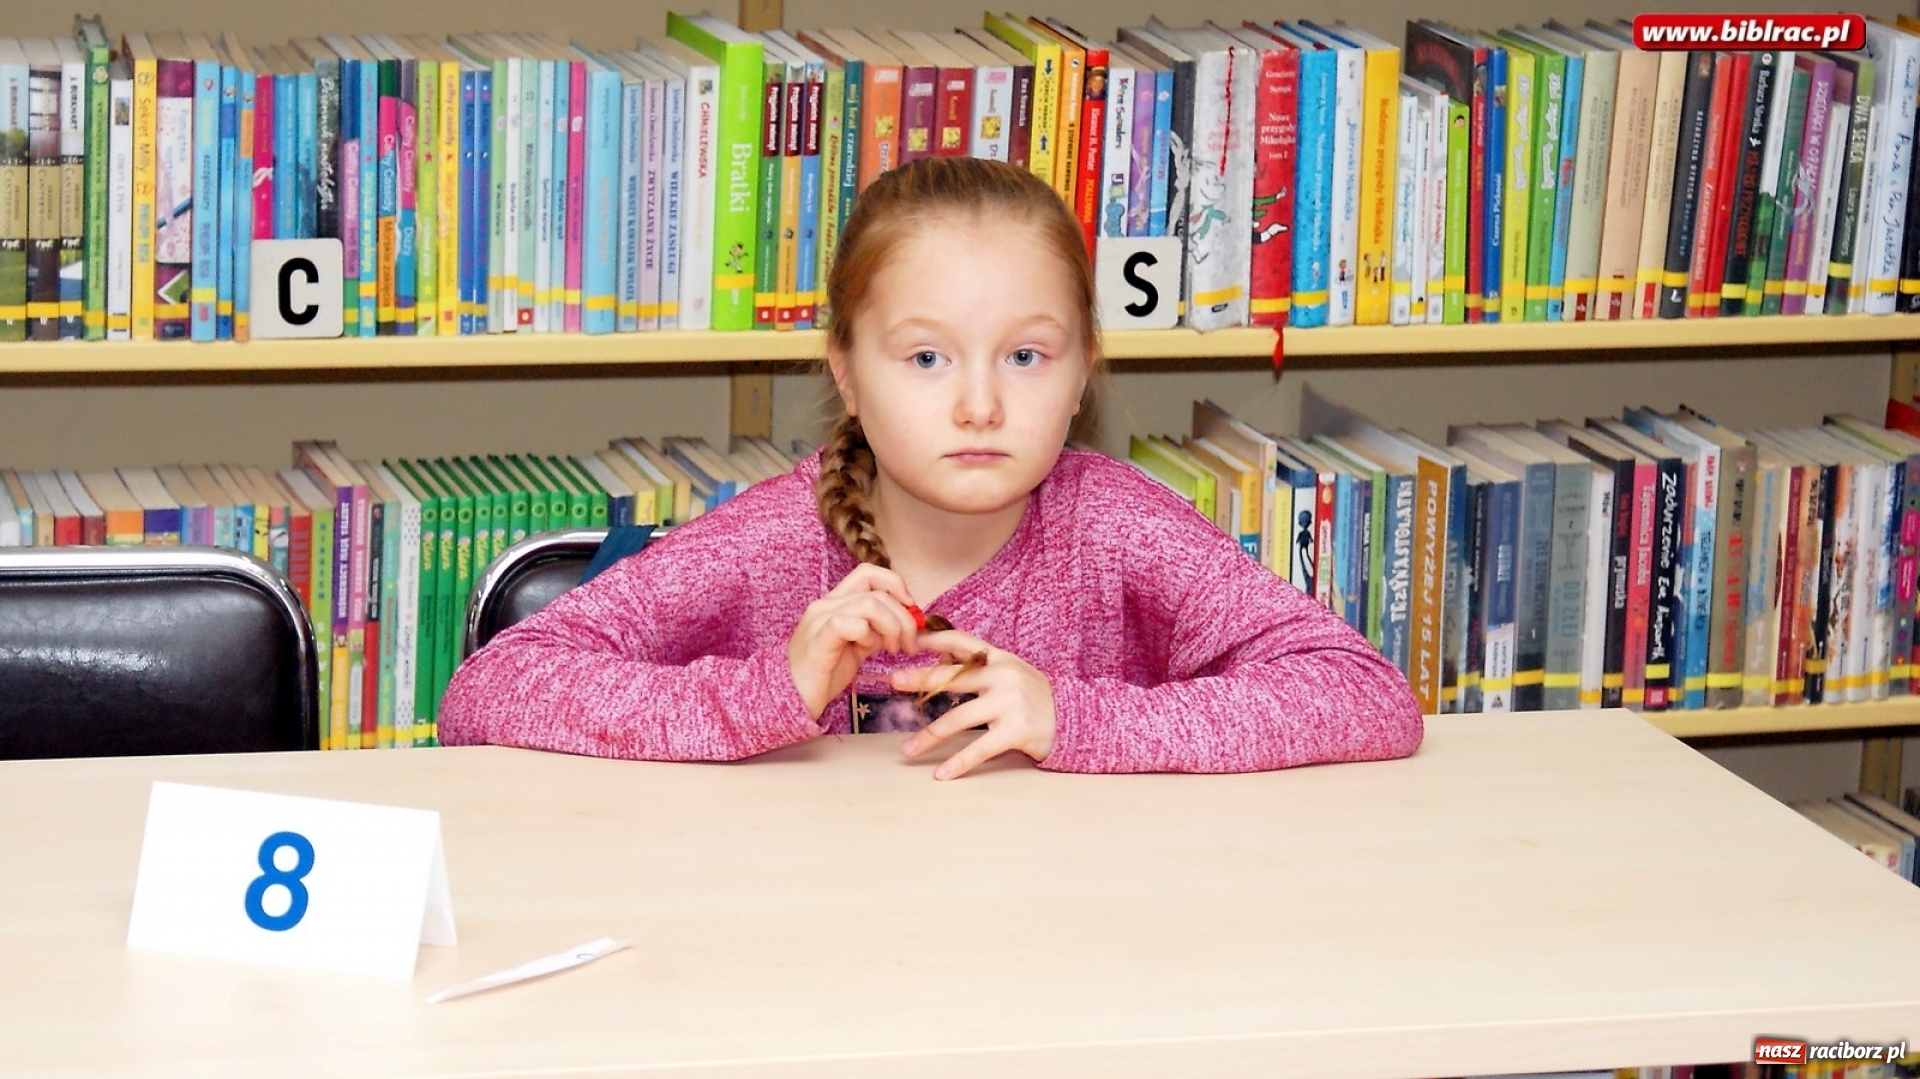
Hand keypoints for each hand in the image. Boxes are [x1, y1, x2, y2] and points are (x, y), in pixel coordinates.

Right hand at [787, 564, 920, 720]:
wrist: (791, 699)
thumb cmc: (823, 674)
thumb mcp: (856, 647)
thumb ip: (876, 630)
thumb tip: (906, 622)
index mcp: (835, 602)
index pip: (868, 572)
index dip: (896, 584)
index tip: (911, 610)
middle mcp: (826, 604)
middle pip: (877, 591)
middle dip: (904, 617)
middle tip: (909, 644)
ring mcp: (820, 619)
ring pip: (870, 604)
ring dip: (892, 626)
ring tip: (892, 649)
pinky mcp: (819, 638)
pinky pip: (851, 623)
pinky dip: (868, 635)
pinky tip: (868, 650)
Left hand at [892, 630, 1056, 779]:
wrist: (1073, 718)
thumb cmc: (1034, 695)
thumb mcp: (1011, 671)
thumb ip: (980, 667)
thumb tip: (937, 664)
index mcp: (999, 658)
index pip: (962, 642)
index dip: (935, 639)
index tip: (910, 639)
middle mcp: (1003, 676)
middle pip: (953, 677)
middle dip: (921, 679)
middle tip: (894, 682)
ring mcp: (1009, 703)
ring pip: (958, 718)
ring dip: (929, 736)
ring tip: (907, 749)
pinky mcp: (1016, 730)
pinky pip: (979, 748)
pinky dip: (958, 763)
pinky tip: (941, 773)